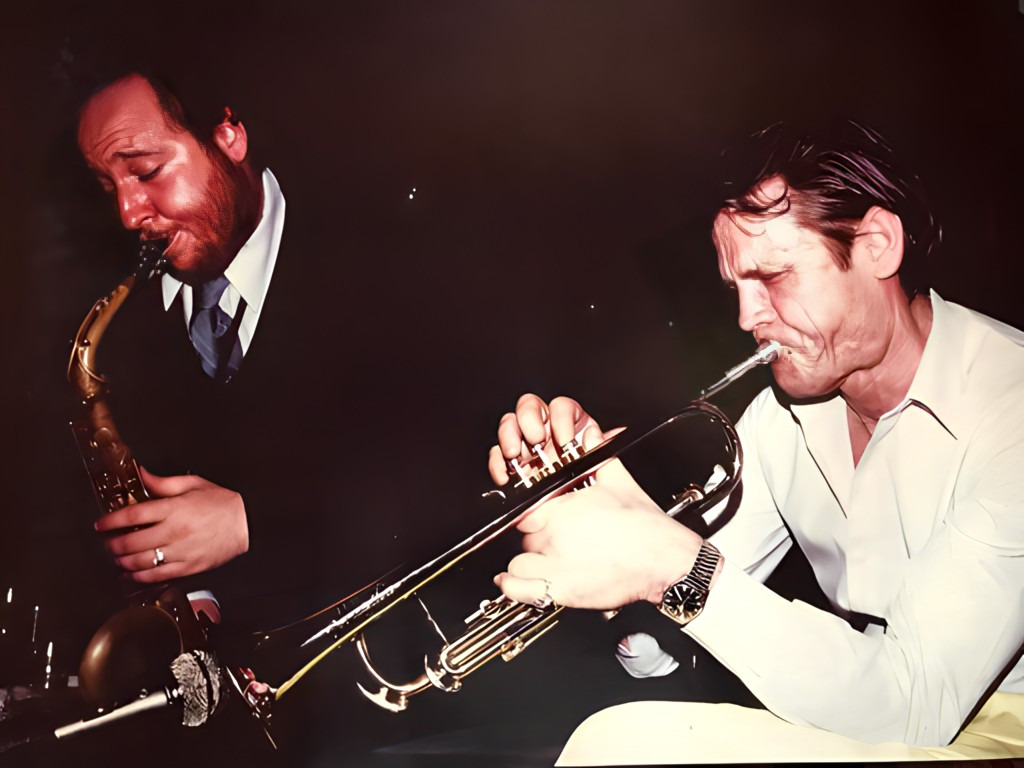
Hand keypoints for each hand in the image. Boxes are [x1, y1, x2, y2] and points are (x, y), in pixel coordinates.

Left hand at [94, 467, 248, 582]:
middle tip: (107, 542)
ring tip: (117, 558)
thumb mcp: (193, 484)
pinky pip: (156, 576)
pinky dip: (138, 577)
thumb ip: (163, 483)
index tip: (101, 524)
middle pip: (131, 542)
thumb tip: (141, 475)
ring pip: (140, 562)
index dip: (110, 520)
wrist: (247, 523)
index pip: (132, 516)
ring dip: (122, 561)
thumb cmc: (223, 503)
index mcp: (174, 509)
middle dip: (112, 544)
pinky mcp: (188, 567)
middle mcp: (174, 531)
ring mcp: (180, 551)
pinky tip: (130, 573)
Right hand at [488, 394, 605, 485]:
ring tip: (516, 454)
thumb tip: (610, 435)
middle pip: (529, 407)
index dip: (561, 418)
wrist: (580, 523)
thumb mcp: (603, 468)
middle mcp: (547, 432)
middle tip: (536, 439)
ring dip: (510, 436)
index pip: (561, 408)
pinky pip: (498, 457)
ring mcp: (527, 447)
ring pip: (510, 426)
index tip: (565, 438)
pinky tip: (507, 475)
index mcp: (571, 426)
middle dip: (529, 420)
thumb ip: (604, 449)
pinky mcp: (512, 467)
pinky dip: (498, 463)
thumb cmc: (592, 491)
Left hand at [494, 431, 704, 610]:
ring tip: (550, 566)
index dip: (531, 517)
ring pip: (519, 563)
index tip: (542, 522)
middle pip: (525, 537)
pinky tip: (521, 585)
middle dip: (537, 540)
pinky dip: (516, 588)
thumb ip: (598, 454)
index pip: (524, 510)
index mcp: (562, 507)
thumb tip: (592, 435)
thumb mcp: (619, 480)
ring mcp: (556, 563)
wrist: (664, 560)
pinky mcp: (560, 590)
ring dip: (530, 565)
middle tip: (559, 545)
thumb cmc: (646, 527)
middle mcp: (554, 534)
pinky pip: (519, 589)